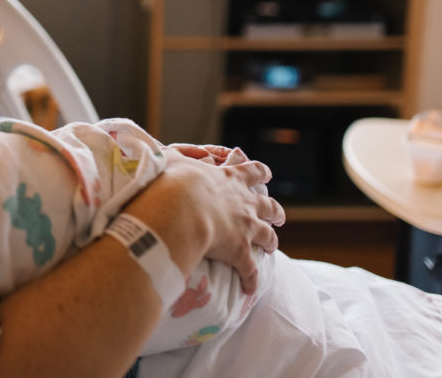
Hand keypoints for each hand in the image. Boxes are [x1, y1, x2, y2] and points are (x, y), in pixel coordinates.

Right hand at [122, 151, 284, 293]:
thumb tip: (163, 152)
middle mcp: (243, 201)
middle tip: (278, 215)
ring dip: (270, 240)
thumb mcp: (170, 158)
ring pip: (267, 234)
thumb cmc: (171, 182)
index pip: (252, 171)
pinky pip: (250, 270)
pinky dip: (251, 279)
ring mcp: (245, 227)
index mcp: (229, 178)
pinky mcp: (240, 251)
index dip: (259, 172)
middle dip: (274, 210)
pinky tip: (249, 288)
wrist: (178, 210)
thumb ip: (173, 155)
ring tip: (271, 245)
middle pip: (267, 205)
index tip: (266, 174)